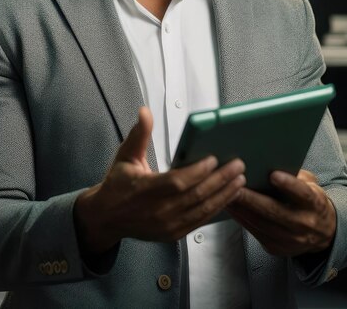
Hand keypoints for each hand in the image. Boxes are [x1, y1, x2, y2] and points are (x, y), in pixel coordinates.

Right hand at [74, 106, 245, 254]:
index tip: (213, 158)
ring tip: (239, 179)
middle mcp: (157, 211)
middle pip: (196, 195)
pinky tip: (228, 196)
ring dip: (224, 194)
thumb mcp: (125, 155)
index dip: (197, 171)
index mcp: (144, 190)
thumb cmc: (118, 184)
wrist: (107, 218)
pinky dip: (216, 208)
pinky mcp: (173, 234)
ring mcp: (167, 225)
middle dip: (220, 180)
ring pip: (202, 210)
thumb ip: (139, 133)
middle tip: (238, 165)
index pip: (177, 181)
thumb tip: (145, 111)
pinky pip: (200, 221)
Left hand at [226, 169, 335, 256]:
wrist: (323, 233)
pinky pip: (253, 231)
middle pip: (274, 211)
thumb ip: (294, 175)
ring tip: (225, 193)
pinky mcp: (275, 247)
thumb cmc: (310, 201)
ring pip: (260, 223)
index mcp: (314, 204)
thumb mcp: (310, 184)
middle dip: (252, 198)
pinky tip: (229, 205)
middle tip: (235, 184)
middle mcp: (303, 223)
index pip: (302, 193)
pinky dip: (240, 217)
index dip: (288, 184)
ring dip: (241, 208)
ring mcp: (289, 239)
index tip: (273, 174)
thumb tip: (269, 160)